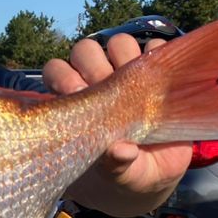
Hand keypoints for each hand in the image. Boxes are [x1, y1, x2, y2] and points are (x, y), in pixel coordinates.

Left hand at [41, 34, 190, 216]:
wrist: (160, 174)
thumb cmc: (127, 173)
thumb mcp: (122, 175)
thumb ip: (115, 165)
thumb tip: (121, 151)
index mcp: (76, 102)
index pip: (57, 70)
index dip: (63, 77)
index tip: (75, 95)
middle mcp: (98, 81)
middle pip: (86, 50)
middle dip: (93, 64)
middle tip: (106, 88)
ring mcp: (129, 74)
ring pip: (119, 43)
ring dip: (127, 56)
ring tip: (136, 84)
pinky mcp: (158, 72)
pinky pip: (156, 48)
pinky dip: (158, 55)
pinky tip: (160, 79)